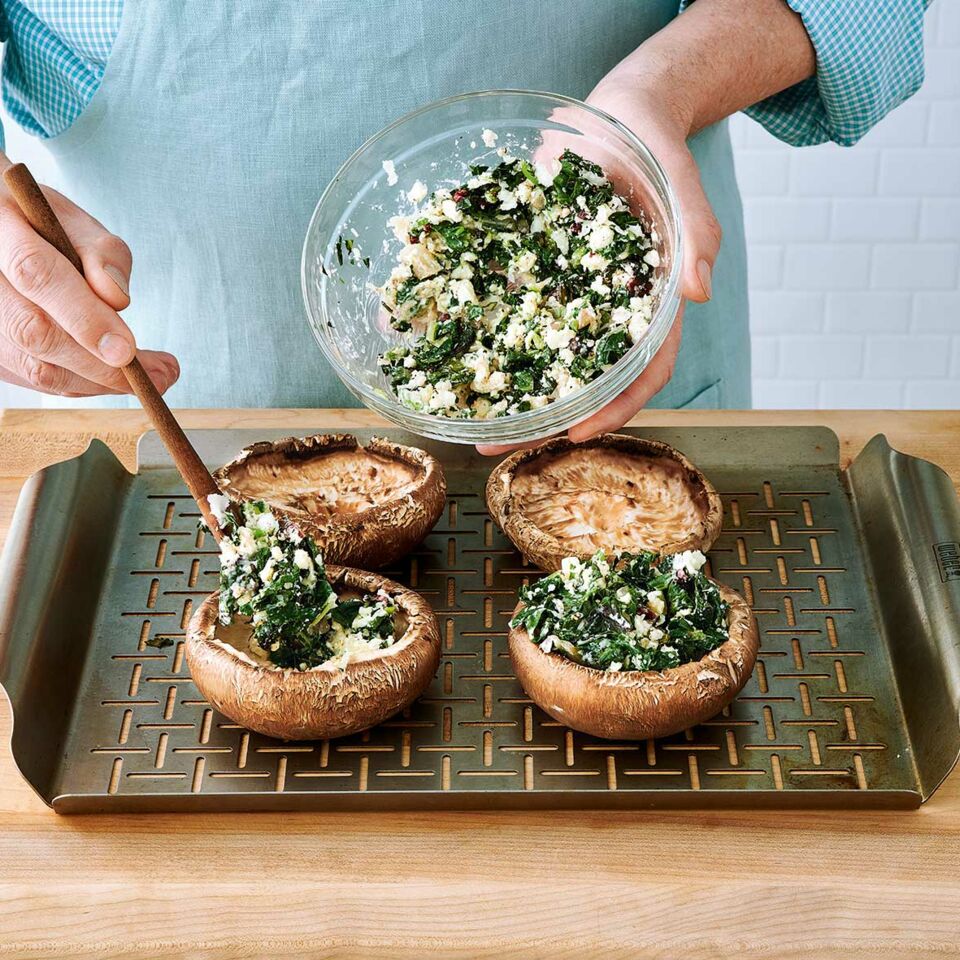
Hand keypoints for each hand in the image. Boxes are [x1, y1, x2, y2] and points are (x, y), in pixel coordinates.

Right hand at [0, 154, 177, 396]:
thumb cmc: (37, 224)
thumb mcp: (72, 219)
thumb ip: (101, 251)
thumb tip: (117, 298)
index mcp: (0, 230)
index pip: (36, 274)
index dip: (84, 316)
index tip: (127, 349)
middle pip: (34, 331)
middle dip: (101, 364)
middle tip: (160, 374)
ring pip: (35, 367)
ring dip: (101, 381)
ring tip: (152, 376)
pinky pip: (36, 379)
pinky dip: (84, 383)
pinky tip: (116, 375)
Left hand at [476, 82, 715, 454]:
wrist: (612, 116)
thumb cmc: (655, 146)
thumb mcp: (681, 182)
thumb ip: (695, 233)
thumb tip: (699, 291)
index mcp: (650, 304)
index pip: (642, 373)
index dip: (614, 409)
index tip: (574, 432)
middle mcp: (605, 310)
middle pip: (582, 379)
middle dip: (542, 417)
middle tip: (495, 443)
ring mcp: (567, 295)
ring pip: (540, 355)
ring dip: (507, 389)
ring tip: (463, 418)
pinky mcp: (533, 274)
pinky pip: (508, 310)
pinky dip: (482, 333)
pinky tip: (444, 350)